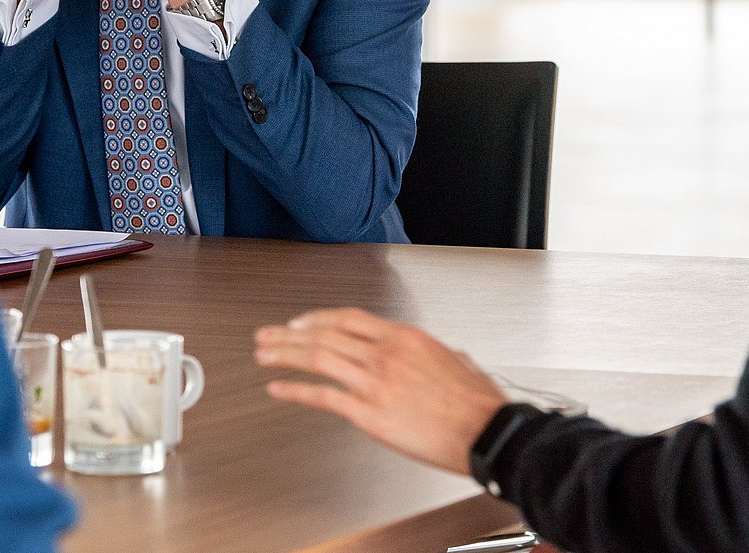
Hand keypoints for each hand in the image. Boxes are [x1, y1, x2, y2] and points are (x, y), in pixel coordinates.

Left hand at [255, 308, 508, 474]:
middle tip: (267, 335)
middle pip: (324, 333)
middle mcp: (385, 353)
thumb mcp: (452, 358)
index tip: (299, 321)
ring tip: (264, 355)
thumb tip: (422, 353)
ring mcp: (375, 382)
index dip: (317, 317)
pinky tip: (279, 388)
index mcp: (404, 337)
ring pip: (317, 357)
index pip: (348, 317)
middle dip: (289, 333)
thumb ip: (427, 351)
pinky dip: (295, 390)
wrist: (485, 432)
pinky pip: (323, 396)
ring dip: (284, 354)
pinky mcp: (370, 414)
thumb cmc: (476, 402)